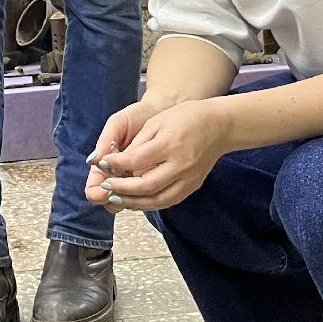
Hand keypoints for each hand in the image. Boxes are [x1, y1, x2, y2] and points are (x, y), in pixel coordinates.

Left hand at [85, 97, 231, 212]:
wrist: (220, 125)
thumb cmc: (187, 117)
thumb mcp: (158, 121)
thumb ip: (138, 143)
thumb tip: (117, 161)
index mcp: (170, 144)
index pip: (136, 160)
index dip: (116, 165)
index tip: (102, 164)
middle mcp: (180, 165)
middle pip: (146, 186)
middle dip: (121, 189)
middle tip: (105, 186)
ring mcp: (189, 178)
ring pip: (157, 200)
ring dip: (134, 202)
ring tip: (115, 198)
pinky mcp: (193, 186)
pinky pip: (168, 201)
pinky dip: (150, 204)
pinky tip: (136, 201)